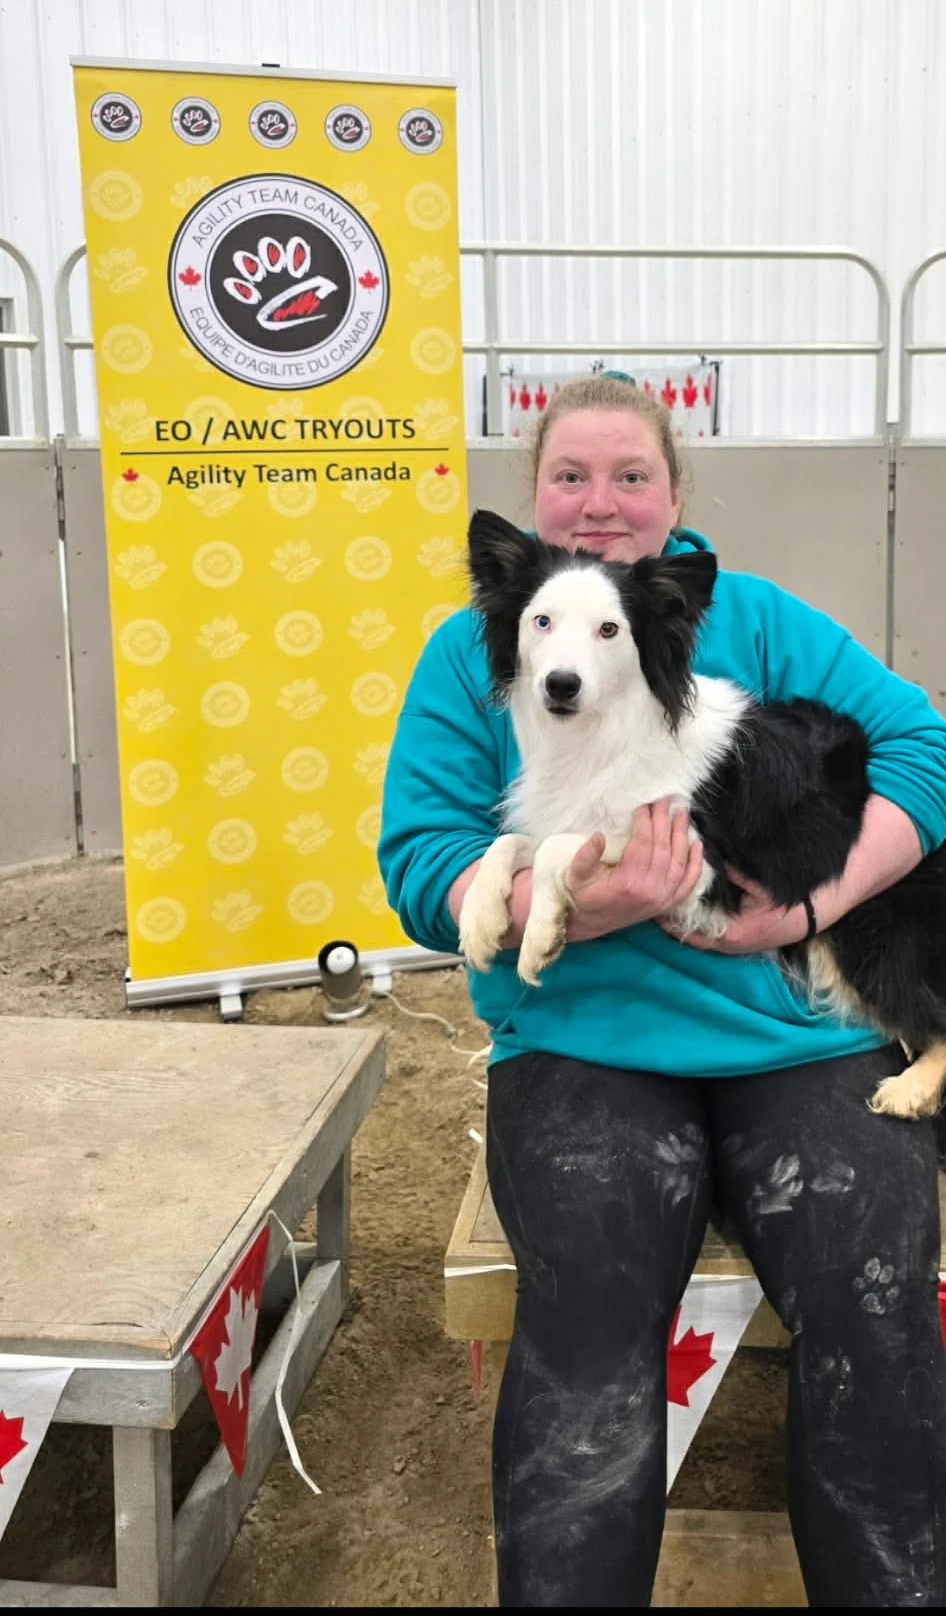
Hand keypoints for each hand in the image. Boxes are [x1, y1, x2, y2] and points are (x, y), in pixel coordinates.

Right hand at [565, 798, 704, 942]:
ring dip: (682, 835)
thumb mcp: (576, 875)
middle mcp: (650, 891)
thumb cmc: (583, 895)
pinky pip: (688, 883)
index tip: (643, 805)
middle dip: (664, 821)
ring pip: (679, 861)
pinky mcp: (667, 903)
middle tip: (664, 801)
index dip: (644, 821)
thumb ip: (585, 856)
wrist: (590, 923)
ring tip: (682, 814)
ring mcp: (662, 899)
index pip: (643, 843)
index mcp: (628, 882)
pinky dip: (696, 864)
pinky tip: (697, 845)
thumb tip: (598, 836)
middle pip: (663, 848)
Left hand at [664, 869, 809, 953]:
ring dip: (685, 926)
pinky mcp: (739, 941)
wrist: (811, 917)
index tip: (657, 906)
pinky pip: (711, 935)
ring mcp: (734, 946)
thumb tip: (708, 858)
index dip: (671, 921)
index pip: (691, 932)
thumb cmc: (787, 904)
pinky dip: (699, 925)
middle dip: (674, 924)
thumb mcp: (760, 887)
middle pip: (692, 938)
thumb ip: (733, 874)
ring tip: (667, 908)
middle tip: (655, 907)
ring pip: (701, 938)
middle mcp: (729, 945)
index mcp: (731, 934)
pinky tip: (690, 911)